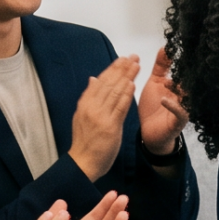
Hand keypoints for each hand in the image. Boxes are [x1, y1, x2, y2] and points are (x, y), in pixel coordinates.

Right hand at [67, 55, 143, 178]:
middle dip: (122, 68)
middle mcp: (91, 107)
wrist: (83, 162)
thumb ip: (89, 97)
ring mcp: (100, 117)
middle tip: (133, 57)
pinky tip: (132, 84)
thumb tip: (93, 78)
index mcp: (85, 104)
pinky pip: (119, 108)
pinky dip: (126, 95)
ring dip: (127, 77)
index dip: (112, 69)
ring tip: (136, 65)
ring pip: (115, 92)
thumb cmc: (85, 140)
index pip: (100, 81)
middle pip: (109, 83)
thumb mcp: (82, 115)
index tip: (122, 58)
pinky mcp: (110, 127)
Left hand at [138, 48, 188, 159]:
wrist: (149, 133)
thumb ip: (161, 66)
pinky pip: (181, 113)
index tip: (178, 48)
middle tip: (182, 64)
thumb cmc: (152, 107)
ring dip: (178, 90)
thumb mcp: (154, 83)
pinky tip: (164, 100)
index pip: (184, 71)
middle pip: (189, 82)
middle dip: (186, 74)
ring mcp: (184, 108)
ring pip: (187, 97)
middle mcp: (184, 96)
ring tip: (167, 83)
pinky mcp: (180, 121)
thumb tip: (165, 47)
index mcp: (178, 85)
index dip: (183, 61)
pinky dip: (173, 106)